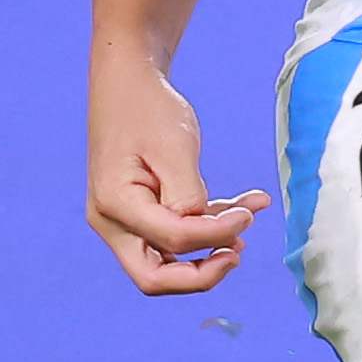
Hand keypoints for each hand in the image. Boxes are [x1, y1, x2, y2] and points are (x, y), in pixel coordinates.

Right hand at [84, 52, 262, 296]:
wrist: (127, 83)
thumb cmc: (148, 109)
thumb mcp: (175, 147)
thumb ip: (189, 195)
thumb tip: (206, 233)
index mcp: (114, 204)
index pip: (173, 240)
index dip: (216, 235)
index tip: (248, 214)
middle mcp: (111, 222)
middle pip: (155, 278)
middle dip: (202, 274)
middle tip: (238, 254)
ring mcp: (122, 222)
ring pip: (167, 261)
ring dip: (211, 246)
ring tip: (249, 217)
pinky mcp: (139, 215)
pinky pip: (173, 236)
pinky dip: (206, 226)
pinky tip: (242, 206)